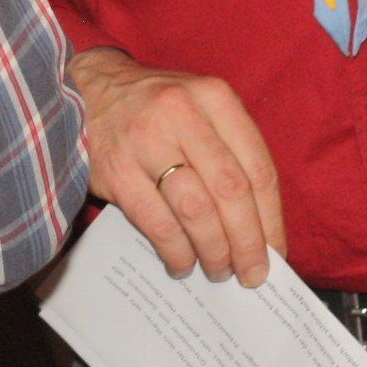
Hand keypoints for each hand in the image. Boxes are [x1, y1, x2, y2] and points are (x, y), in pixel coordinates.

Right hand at [67, 45, 285, 286]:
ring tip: (218, 270)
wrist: (89, 91)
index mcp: (215, 98)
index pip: (258, 167)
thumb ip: (230, 153)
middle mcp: (183, 114)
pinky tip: (182, 263)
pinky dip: (176, 251)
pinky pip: (157, 222)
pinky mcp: (117, 170)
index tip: (276, 253)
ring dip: (213, 250)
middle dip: (247, 242)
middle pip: (230, 190)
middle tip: (252, 275)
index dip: (271, 218)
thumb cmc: (157, 110)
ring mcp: (146, 141)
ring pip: (196, 210)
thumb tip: (260, 227)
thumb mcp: (199, 109)